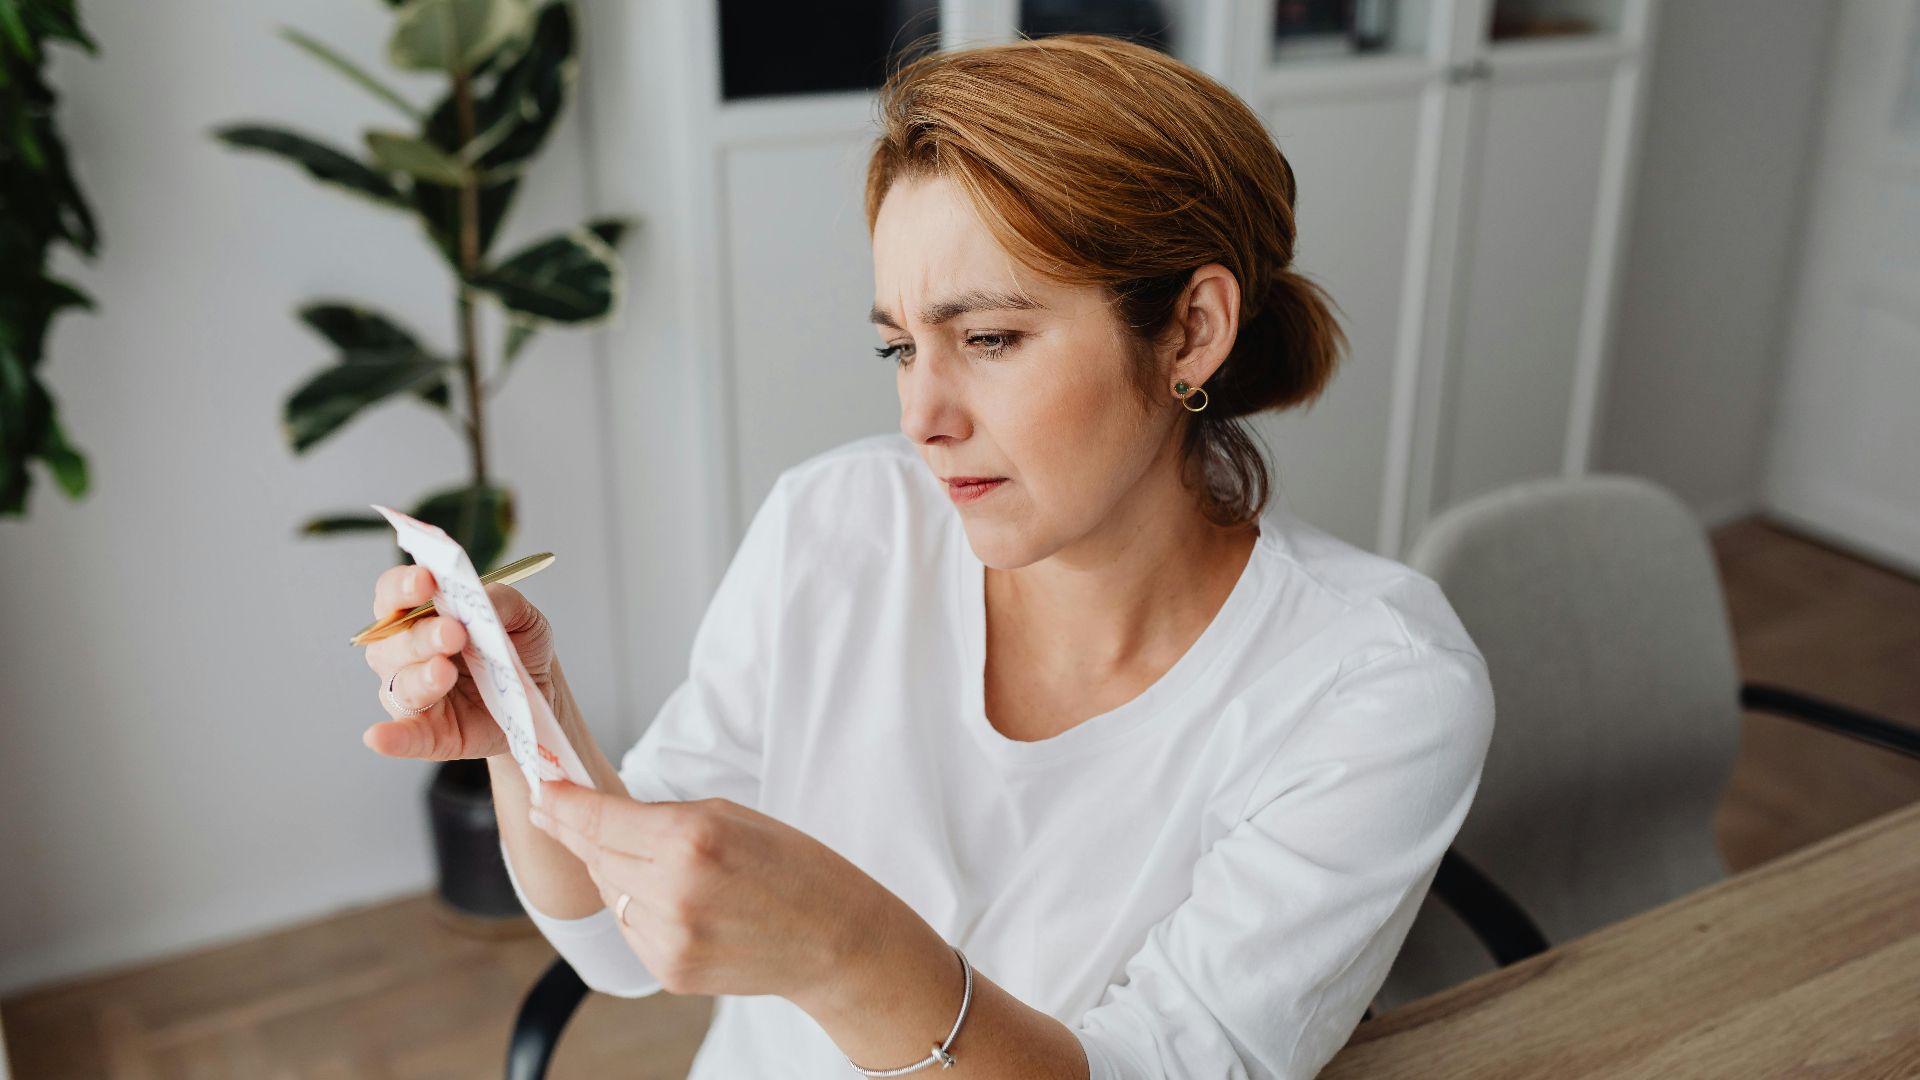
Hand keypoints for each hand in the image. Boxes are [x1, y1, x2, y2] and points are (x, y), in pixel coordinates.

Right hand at [359, 563, 556, 760]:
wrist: (539, 694)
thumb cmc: (518, 646)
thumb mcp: (523, 617)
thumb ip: (502, 601)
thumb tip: (481, 597)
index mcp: (419, 614)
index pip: (393, 594)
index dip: (403, 586)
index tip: (425, 581)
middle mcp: (404, 652)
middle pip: (393, 641)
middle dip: (422, 635)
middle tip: (453, 632)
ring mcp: (413, 694)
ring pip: (400, 685)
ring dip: (420, 677)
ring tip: (445, 671)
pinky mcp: (428, 733)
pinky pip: (404, 736)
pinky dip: (391, 737)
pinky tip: (377, 737)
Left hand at [529, 782, 893, 1001]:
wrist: (836, 939)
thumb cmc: (796, 868)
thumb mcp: (731, 816)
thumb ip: (662, 817)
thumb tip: (599, 817)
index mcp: (691, 840)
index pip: (599, 819)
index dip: (563, 802)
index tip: (542, 789)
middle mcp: (672, 893)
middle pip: (595, 856)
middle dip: (580, 832)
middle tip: (562, 810)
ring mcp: (669, 940)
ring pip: (609, 893)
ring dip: (614, 872)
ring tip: (656, 860)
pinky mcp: (669, 972)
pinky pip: (631, 928)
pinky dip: (639, 908)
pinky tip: (674, 899)